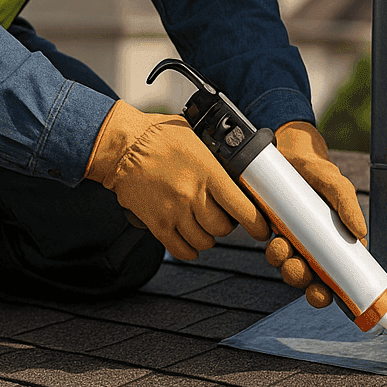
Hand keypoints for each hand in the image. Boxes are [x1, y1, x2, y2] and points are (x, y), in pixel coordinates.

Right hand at [86, 101, 268, 260]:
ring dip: (208, 236)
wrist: (124, 146)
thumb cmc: (159, 137)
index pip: (242, 208)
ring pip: (203, 241)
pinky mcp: (157, 223)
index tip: (262, 229)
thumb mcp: (197, 140)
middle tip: (223, 216)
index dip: (257, 224)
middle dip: (227, 225)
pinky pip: (180, 249)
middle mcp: (192, 195)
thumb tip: (239, 172)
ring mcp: (174, 212)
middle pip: (223, 228)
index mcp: (208, 173)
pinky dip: (189, 249)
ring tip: (204, 225)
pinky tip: (190, 240)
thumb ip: (217, 161)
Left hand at [263, 121, 365, 307]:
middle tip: (301, 270)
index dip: (333, 292)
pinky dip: (274, 253)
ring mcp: (291, 239)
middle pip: (311, 278)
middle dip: (305, 282)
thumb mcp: (334, 184)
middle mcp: (312, 244)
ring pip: (290, 267)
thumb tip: (360, 233)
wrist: (285, 150)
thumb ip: (347, 204)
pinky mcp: (270, 231)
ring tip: (283, 248)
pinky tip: (273, 240)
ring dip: (287, 266)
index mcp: (332, 240)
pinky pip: (273, 251)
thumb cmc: (315, 169)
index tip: (328, 296)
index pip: (337, 275)